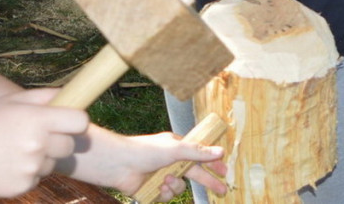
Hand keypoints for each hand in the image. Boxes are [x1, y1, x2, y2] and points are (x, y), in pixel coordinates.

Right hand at [0, 89, 88, 199]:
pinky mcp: (24, 187)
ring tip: (14, 150)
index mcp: (35, 119)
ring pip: (53, 163)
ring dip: (42, 158)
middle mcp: (37, 145)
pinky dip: (28, 173)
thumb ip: (42, 97)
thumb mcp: (9, 102)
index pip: (79, 121)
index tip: (69, 121)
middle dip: (59, 140)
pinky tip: (7, 164)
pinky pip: (37, 178)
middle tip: (37, 135)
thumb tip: (69, 95)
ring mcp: (31, 168)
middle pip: (70, 145)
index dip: (76, 120)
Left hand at [71, 127, 227, 201]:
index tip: (224, 170)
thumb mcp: (174, 149)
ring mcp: (161, 175)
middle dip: (207, 182)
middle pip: (194, 174)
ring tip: (166, 180)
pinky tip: (157, 186)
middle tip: (222, 190)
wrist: (119, 164)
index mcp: (175, 148)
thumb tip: (220, 150)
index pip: (198, 156)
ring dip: (175, 186)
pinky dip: (164, 192)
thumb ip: (197, 152)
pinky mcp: (153, 189)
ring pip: (180, 187)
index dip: (212, 163)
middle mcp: (169, 161)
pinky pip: (167, 195)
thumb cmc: (145, 150)